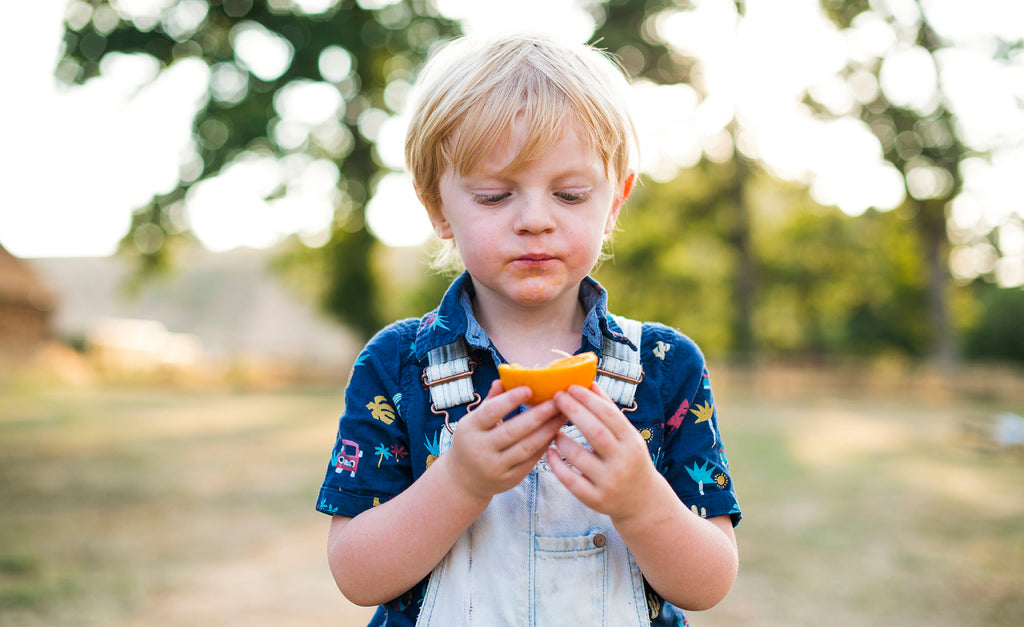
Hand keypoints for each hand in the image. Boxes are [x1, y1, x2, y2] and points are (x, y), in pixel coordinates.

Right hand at [440, 379, 566, 502]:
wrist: (464, 481)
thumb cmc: (471, 442)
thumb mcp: (473, 421)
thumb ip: (490, 401)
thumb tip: (503, 378)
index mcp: (469, 429)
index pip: (491, 412)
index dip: (510, 400)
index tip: (530, 388)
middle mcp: (480, 449)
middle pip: (512, 431)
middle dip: (538, 415)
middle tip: (558, 400)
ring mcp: (495, 467)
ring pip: (526, 447)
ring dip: (548, 430)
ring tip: (564, 415)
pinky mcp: (509, 479)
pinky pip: (531, 461)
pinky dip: (545, 445)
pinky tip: (556, 432)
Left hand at [547, 383, 660, 522]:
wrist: (641, 501)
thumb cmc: (629, 459)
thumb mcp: (627, 435)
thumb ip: (608, 410)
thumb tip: (589, 382)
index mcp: (632, 441)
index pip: (609, 415)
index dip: (589, 399)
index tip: (571, 386)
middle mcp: (622, 461)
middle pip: (596, 432)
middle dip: (574, 412)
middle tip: (557, 397)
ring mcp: (609, 482)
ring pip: (579, 457)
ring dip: (562, 440)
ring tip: (552, 427)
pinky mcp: (595, 499)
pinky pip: (571, 481)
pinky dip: (557, 465)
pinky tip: (549, 452)